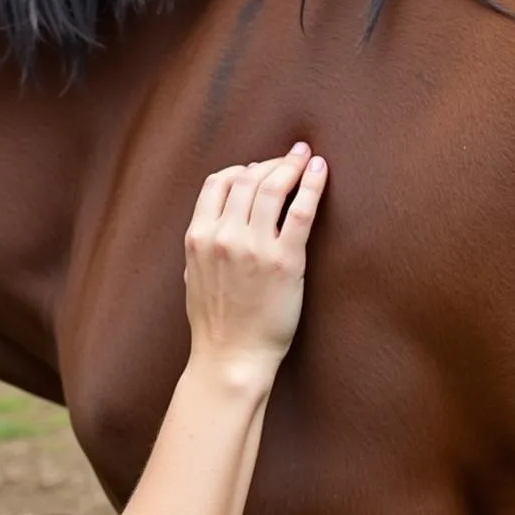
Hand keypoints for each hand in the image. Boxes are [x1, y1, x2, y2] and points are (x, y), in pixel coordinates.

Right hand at [184, 143, 326, 381]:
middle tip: (290, 157)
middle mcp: (223, 236)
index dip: (240, 169)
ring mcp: (254, 247)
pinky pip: (301, 211)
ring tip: (306, 157)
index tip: (257, 170)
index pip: (218, 183)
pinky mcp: (285, 261)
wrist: (231, 358)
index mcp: (198, 237)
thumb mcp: (194, 275)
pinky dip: (312, 184)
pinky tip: (320, 171)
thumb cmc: (215, 323)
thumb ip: (203, 244)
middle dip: (270, 163)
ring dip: (291, 165)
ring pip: (273, 186)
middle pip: (247, 178)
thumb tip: (217, 219)